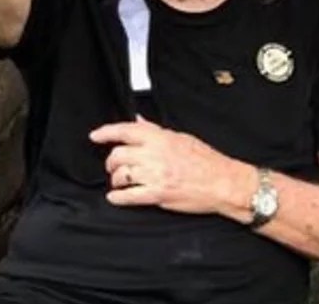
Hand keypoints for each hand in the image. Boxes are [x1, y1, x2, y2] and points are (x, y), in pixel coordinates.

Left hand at [90, 117, 250, 215]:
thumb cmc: (207, 160)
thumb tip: (139, 121)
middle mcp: (155, 155)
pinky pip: (130, 196)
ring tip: (118, 182)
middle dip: (111, 162)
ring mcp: (156, 176)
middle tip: (113, 166)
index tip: (95, 136)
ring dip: (116, 179)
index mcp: (161, 138)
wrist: (223, 182)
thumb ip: (157, 130)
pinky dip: (118, 198)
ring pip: (122, 175)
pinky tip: (115, 198)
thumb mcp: (182, 137)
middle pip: (118, 155)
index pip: (126, 130)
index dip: (106, 132)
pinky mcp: (158, 195)